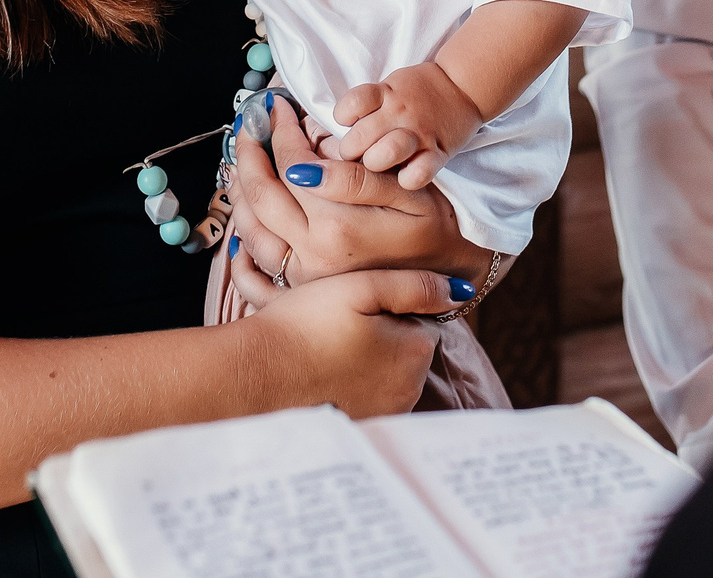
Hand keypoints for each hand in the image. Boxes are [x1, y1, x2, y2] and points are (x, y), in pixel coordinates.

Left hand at [228, 100, 481, 301]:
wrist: (445, 282)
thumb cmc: (433, 230)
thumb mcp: (406, 194)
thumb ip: (356, 178)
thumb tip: (304, 164)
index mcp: (337, 227)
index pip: (291, 166)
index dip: (281, 132)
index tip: (277, 108)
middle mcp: (311, 255)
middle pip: (260, 195)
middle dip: (249, 152)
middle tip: (248, 125)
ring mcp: (301, 277)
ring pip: (249, 228)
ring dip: (239, 190)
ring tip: (242, 161)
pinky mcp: (299, 291)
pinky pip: (254, 266)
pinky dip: (241, 237)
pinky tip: (241, 215)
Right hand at [242, 270, 461, 417]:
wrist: (253, 375)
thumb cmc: (303, 326)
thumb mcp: (360, 287)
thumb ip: (414, 286)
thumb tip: (459, 290)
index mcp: (416, 353)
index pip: (423, 319)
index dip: (390, 306)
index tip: (356, 305)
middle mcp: (409, 391)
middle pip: (407, 349)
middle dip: (384, 334)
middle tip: (338, 324)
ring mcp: (384, 415)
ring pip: (388, 373)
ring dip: (369, 360)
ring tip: (327, 348)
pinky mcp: (360, 428)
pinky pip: (368, 396)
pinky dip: (353, 385)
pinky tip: (324, 374)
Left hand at [322, 63, 483, 188]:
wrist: (463, 86)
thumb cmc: (415, 93)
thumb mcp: (386, 87)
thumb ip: (362, 107)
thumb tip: (326, 131)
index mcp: (384, 94)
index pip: (348, 107)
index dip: (342, 120)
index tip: (345, 129)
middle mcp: (398, 113)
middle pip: (358, 138)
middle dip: (350, 153)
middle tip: (354, 159)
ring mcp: (418, 133)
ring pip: (383, 155)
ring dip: (374, 165)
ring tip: (375, 169)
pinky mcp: (438, 152)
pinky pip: (418, 173)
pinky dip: (408, 179)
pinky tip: (402, 179)